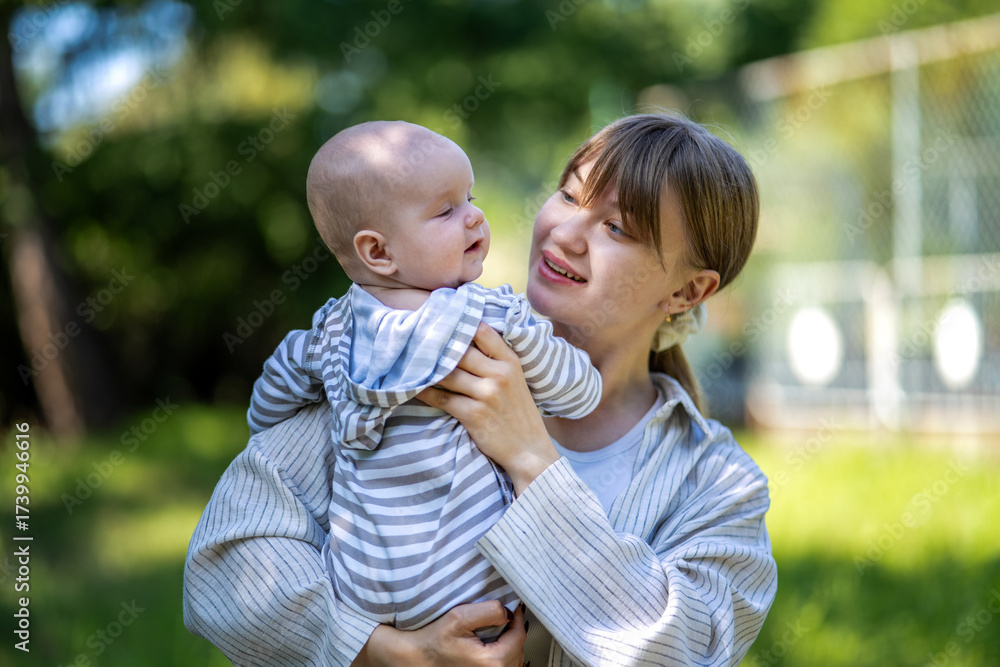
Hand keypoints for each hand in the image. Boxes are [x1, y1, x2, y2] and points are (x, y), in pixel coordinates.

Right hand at [353, 601, 525, 666]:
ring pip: (514, 659)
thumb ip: (489, 611)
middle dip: (513, 631)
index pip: (520, 635)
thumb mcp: (460, 617)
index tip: (513, 607)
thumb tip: (508, 612)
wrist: (418, 658)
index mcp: (493, 661)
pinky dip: (503, 656)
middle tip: (503, 618)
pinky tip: (492, 647)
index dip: (518, 617)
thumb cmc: (435, 640)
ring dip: (509, 644)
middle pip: (519, 649)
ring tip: (497, 632)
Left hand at [417, 324, 558, 495]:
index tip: (440, 322)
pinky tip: (415, 388)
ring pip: (447, 373)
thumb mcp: (516, 380)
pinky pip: (441, 397)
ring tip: (411, 365)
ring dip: (427, 370)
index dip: (460, 323)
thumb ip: (495, 361)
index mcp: (510, 362)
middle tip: (416, 343)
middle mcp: (500, 374)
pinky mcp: (474, 414)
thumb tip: (461, 343)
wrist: (529, 450)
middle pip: (459, 350)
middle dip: (437, 347)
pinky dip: (425, 392)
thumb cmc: (519, 414)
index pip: (482, 331)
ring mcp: (487, 393)